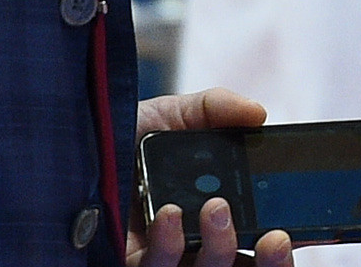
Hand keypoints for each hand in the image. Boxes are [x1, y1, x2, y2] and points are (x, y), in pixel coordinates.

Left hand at [129, 88, 293, 266]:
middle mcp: (196, 246)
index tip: (287, 231)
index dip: (278, 250)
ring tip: (217, 207)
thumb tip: (259, 113)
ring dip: (221, 249)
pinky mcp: (131, 265)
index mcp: (215, 217)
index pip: (259, 247)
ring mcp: (166, 259)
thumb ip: (216, 108)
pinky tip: (170, 215)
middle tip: (274, 236)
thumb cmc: (123, 137)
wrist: (73, 144)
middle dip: (269, 264)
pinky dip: (169, 244)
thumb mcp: (173, 114)